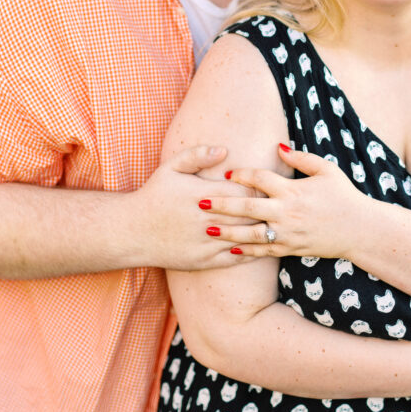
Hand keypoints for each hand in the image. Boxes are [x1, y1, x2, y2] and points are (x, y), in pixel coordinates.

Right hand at [128, 145, 264, 270]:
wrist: (132, 231)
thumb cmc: (154, 196)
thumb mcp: (170, 168)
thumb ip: (197, 155)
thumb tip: (224, 150)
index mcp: (203, 196)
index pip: (245, 192)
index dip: (259, 190)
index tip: (266, 187)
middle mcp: (208, 220)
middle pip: (251, 216)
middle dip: (265, 211)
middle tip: (278, 206)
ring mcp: (207, 243)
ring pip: (246, 238)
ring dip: (262, 231)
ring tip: (275, 225)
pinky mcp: (204, 261)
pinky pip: (236, 258)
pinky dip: (251, 252)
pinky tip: (260, 246)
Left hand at [203, 145, 365, 259]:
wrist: (360, 230)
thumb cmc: (344, 195)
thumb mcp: (326, 170)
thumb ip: (300, 158)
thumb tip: (278, 147)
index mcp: (293, 190)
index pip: (261, 180)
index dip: (242, 175)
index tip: (226, 174)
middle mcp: (287, 213)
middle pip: (248, 208)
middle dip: (223, 205)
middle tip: (201, 202)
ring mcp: (288, 233)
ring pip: (251, 234)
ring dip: (228, 232)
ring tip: (207, 229)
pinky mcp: (291, 248)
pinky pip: (264, 251)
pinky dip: (247, 251)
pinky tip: (230, 249)